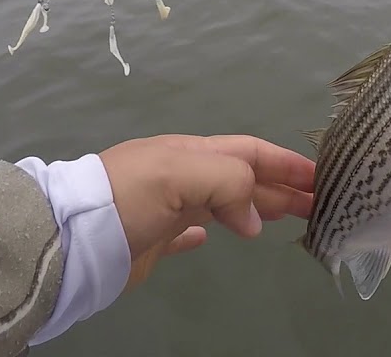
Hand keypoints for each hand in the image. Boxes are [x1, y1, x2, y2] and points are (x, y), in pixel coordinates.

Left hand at [97, 134, 315, 291]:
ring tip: (289, 219)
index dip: (286, 163)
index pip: (250, 152)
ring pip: (225, 202)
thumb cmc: (128, 197)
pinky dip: (212, 230)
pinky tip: (222, 237)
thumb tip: (253, 220)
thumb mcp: (181, 173)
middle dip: (282, 187)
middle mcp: (184, 175)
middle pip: (244, 177)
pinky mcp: (154, 238)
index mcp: (192, 153)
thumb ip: (228, 183)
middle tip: (319, 205)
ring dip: (258, 208)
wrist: (70, 237)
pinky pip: (189, 230)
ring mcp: (168, 206)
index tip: (320, 178)